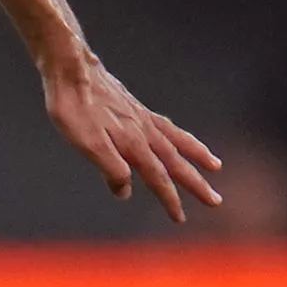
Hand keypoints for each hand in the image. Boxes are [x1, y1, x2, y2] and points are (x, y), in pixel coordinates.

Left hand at [40, 52, 223, 220]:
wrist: (70, 69)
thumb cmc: (73, 107)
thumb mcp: (86, 143)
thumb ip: (110, 168)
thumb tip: (126, 192)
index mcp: (133, 144)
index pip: (157, 178)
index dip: (169, 199)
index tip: (180, 218)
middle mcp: (144, 131)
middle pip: (175, 162)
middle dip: (195, 183)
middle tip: (216, 201)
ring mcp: (142, 117)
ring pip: (177, 141)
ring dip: (197, 155)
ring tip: (215, 165)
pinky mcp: (135, 107)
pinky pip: (166, 125)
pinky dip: (179, 135)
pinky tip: (178, 138)